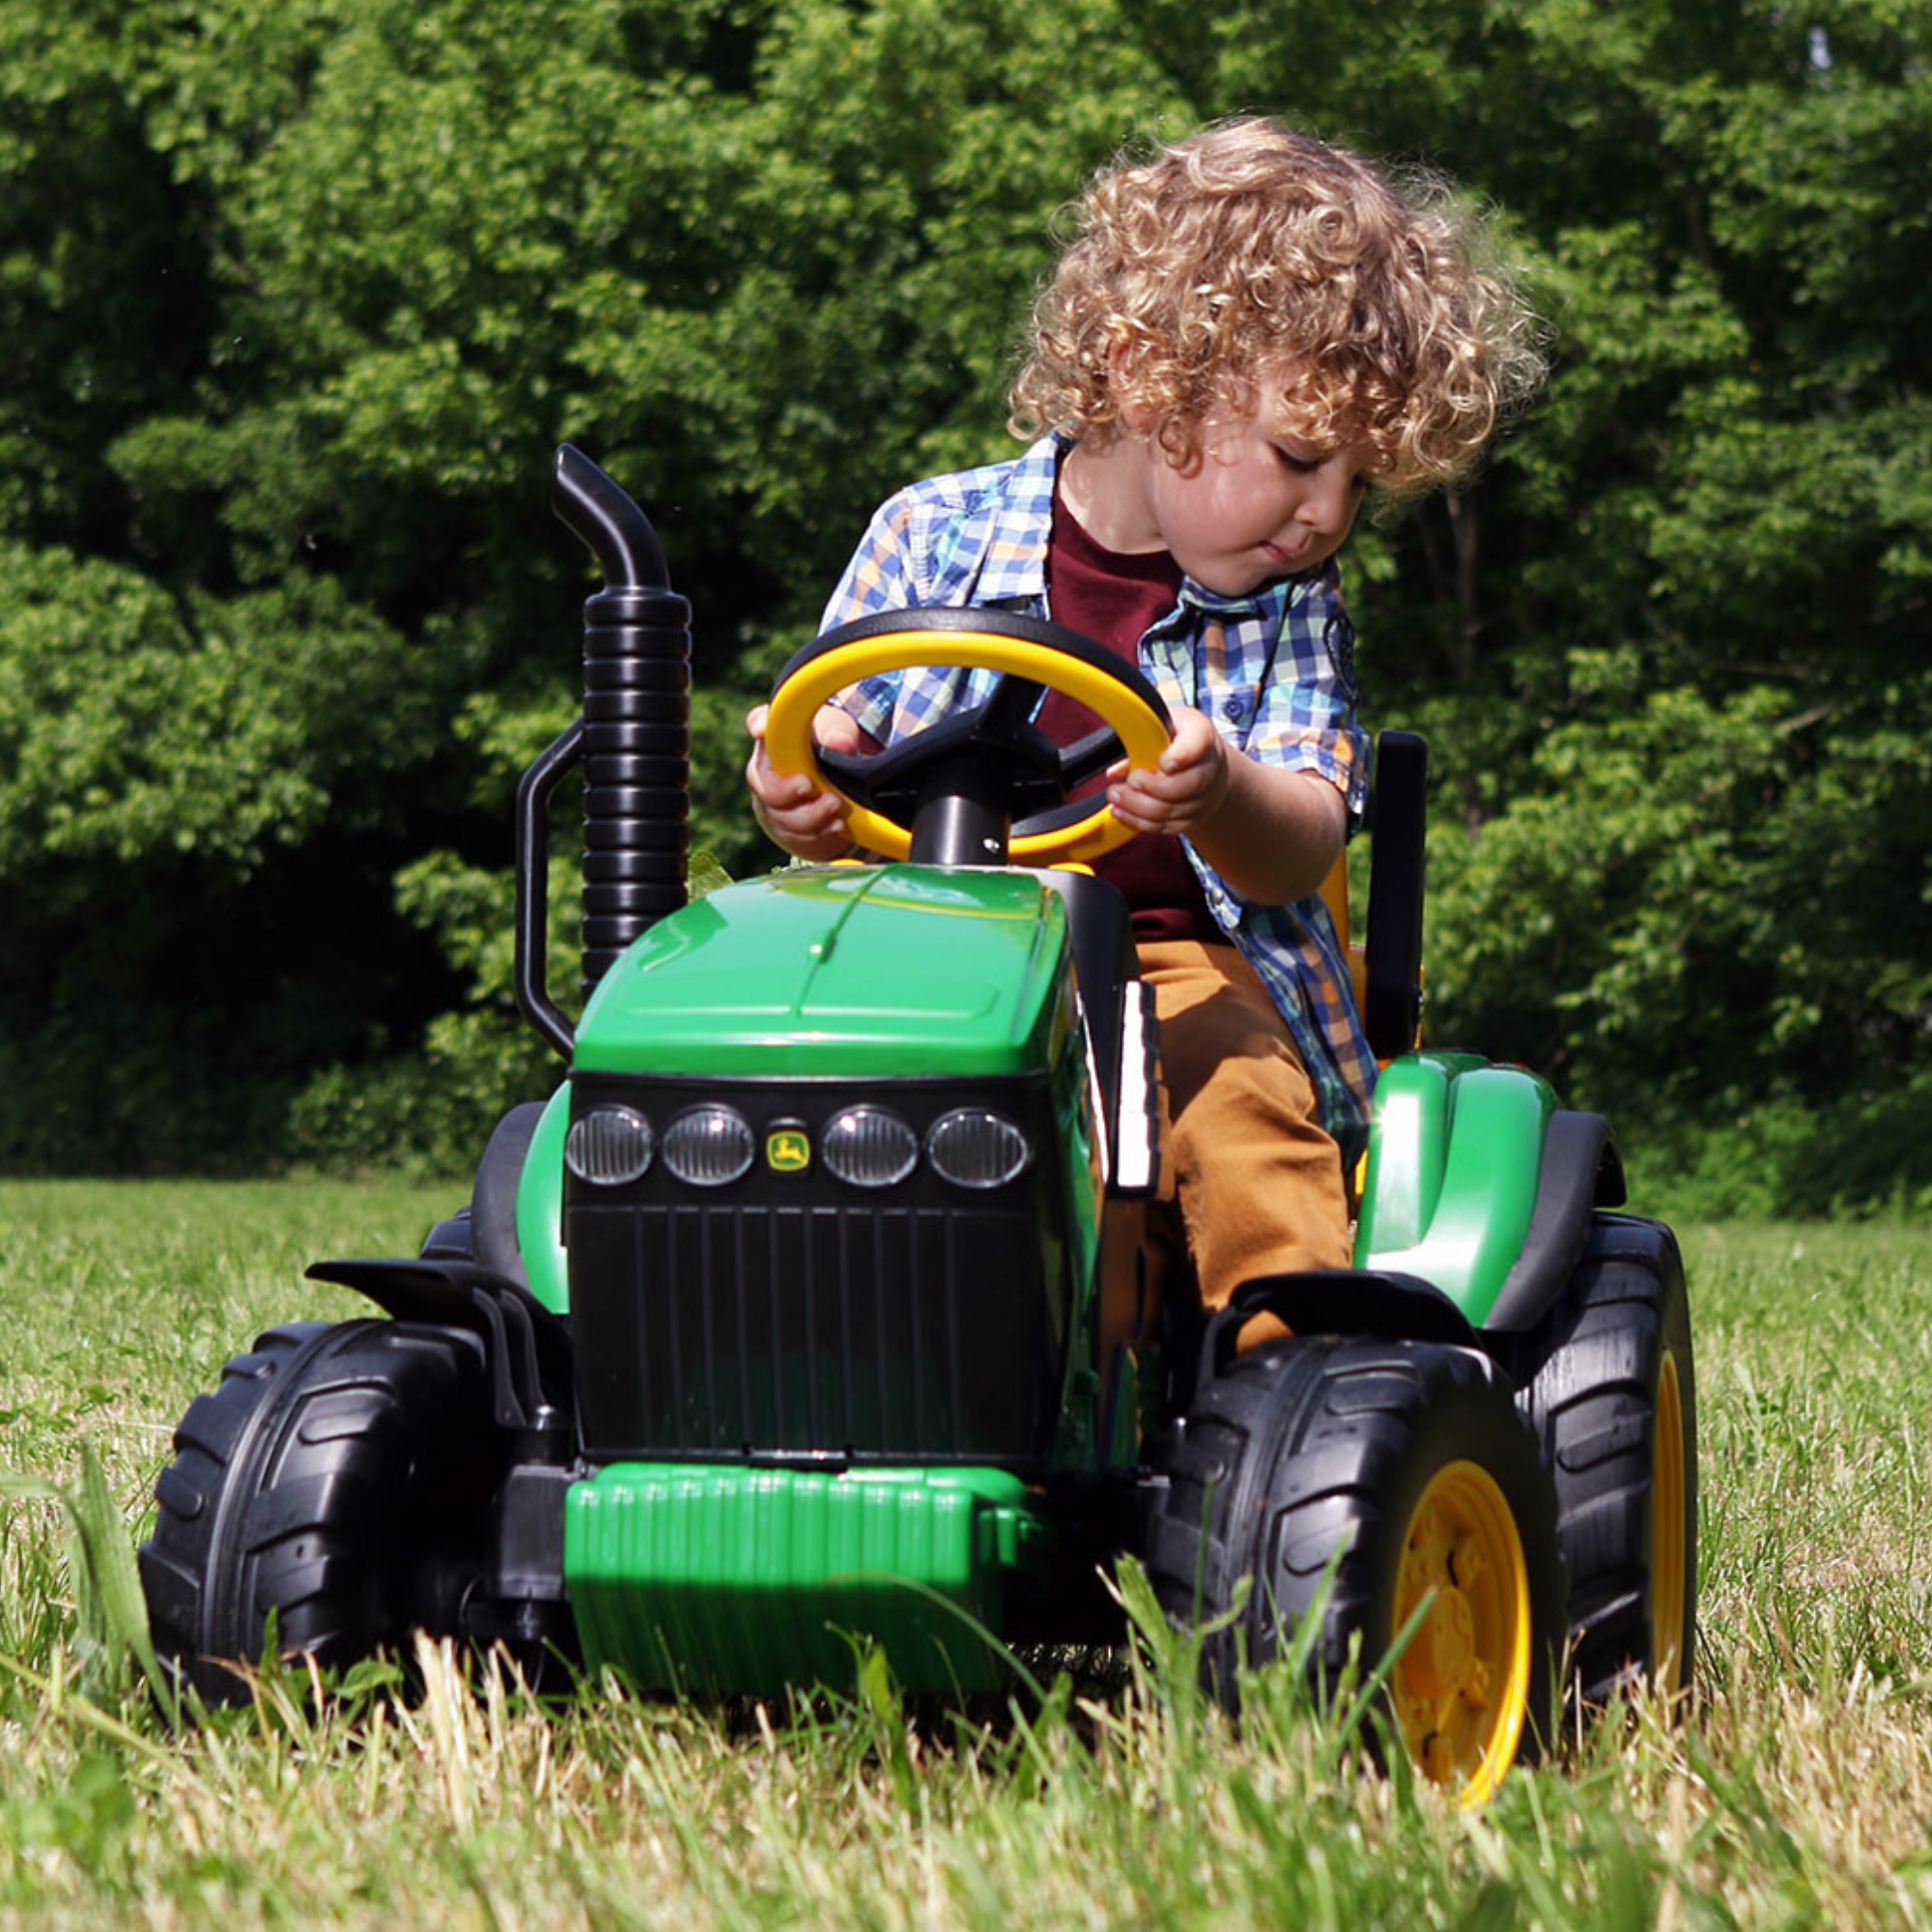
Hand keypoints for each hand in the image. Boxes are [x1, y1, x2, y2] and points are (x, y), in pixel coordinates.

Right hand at [745, 701, 864, 860]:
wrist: (826, 787)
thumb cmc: (825, 747)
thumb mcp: (836, 733)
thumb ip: (837, 734)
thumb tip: (841, 743)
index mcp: (774, 737)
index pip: (758, 723)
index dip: (758, 725)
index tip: (762, 728)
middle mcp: (764, 770)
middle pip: (763, 784)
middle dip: (784, 789)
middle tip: (807, 785)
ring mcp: (772, 803)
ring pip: (782, 816)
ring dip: (811, 813)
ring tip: (835, 804)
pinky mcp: (786, 828)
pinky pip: (798, 835)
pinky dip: (821, 830)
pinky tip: (837, 823)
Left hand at [1104, 705, 1230, 836]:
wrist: (1205, 763)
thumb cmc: (1178, 737)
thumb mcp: (1160, 723)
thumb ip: (1140, 740)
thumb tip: (1117, 771)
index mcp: (1201, 735)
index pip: (1197, 745)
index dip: (1181, 756)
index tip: (1163, 762)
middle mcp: (1209, 768)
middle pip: (1186, 785)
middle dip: (1152, 787)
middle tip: (1130, 780)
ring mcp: (1203, 797)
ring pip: (1170, 810)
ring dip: (1136, 806)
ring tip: (1115, 795)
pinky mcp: (1191, 819)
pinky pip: (1164, 826)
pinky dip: (1138, 820)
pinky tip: (1121, 810)